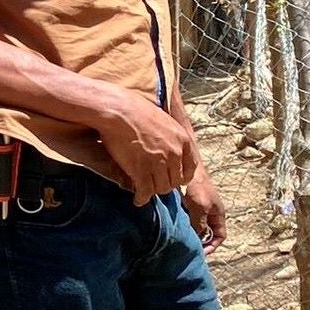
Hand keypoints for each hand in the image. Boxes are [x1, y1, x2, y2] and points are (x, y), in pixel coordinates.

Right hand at [94, 89, 197, 204]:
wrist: (118, 110)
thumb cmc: (135, 110)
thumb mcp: (164, 120)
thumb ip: (170, 137)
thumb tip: (166, 146)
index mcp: (183, 140)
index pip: (190, 168)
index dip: (181, 177)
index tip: (173, 179)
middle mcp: (175, 153)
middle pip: (175, 181)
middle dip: (165, 184)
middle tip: (154, 184)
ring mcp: (159, 163)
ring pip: (162, 188)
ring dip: (153, 191)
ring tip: (144, 190)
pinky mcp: (142, 170)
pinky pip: (145, 191)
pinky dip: (141, 198)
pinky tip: (137, 199)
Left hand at [182, 165, 226, 249]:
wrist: (185, 166)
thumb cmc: (197, 185)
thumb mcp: (200, 207)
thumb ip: (200, 224)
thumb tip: (198, 239)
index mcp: (218, 214)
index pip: (220, 236)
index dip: (212, 246)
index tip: (201, 253)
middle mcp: (209, 213)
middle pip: (206, 234)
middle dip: (198, 242)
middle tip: (186, 249)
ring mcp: (197, 208)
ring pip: (194, 227)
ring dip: (188, 233)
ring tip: (178, 240)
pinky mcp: (186, 204)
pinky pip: (185, 219)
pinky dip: (180, 225)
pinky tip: (171, 228)